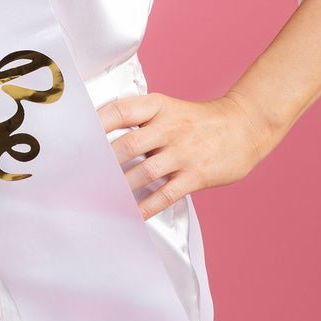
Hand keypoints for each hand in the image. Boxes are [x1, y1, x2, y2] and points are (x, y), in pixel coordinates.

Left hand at [98, 88, 274, 220]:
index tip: (77, 137)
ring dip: (119, 187)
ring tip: (100, 196)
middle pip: (127, 145)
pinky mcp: (195, 176)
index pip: (120, 111)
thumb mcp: (168, 108)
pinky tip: (132, 214)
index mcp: (158, 106)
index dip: (96, 124)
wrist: (243, 127)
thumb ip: (140, 120)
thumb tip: (101, 135)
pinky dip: (146, 206)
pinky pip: (165, 194)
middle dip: (102, 163)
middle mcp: (169, 128)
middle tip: (82, 175)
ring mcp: (183, 153)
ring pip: (143, 173)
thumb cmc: (197, 120)